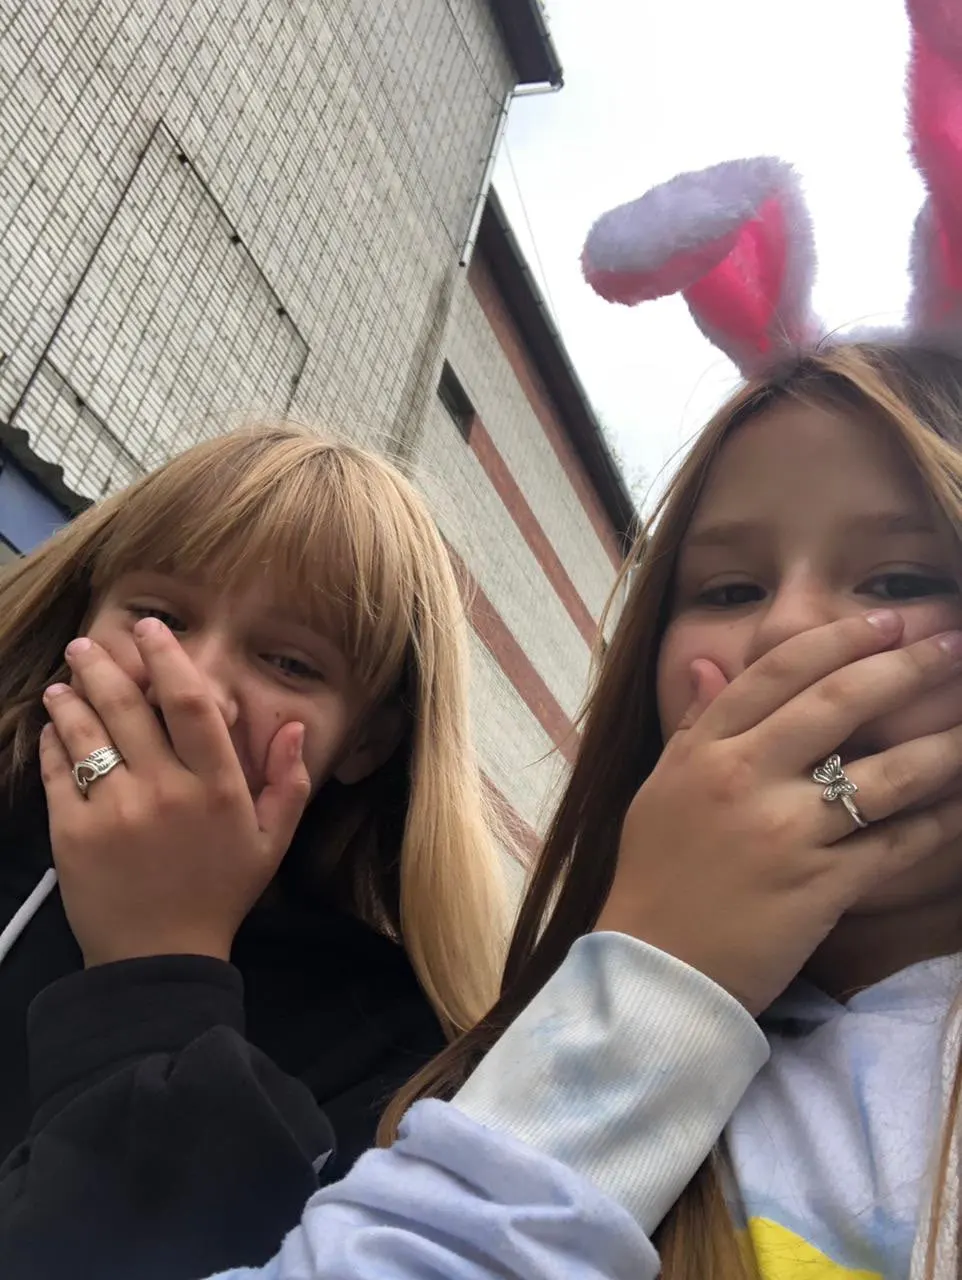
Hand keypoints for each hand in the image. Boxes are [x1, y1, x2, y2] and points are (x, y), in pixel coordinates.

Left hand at [38, 619, 311, 965]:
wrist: (159, 959)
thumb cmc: (219, 894)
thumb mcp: (271, 841)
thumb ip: (289, 782)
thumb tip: (295, 727)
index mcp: (218, 789)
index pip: (191, 704)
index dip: (168, 659)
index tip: (151, 630)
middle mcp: (166, 792)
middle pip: (128, 707)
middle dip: (103, 666)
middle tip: (87, 644)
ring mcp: (116, 812)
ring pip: (87, 733)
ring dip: (71, 697)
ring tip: (65, 681)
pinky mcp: (74, 834)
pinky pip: (59, 772)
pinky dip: (53, 742)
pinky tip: (53, 727)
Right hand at [596, 612, 961, 1013]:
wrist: (655, 968)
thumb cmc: (656, 875)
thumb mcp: (661, 787)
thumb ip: (693, 725)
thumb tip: (706, 665)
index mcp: (705, 749)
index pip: (779, 671)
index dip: (841, 640)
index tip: (888, 622)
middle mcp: (744, 778)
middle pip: (839, 704)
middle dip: (907, 667)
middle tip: (953, 645)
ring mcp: (785, 833)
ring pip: (883, 774)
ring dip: (943, 744)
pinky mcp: (819, 887)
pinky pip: (894, 845)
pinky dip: (936, 824)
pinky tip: (961, 805)